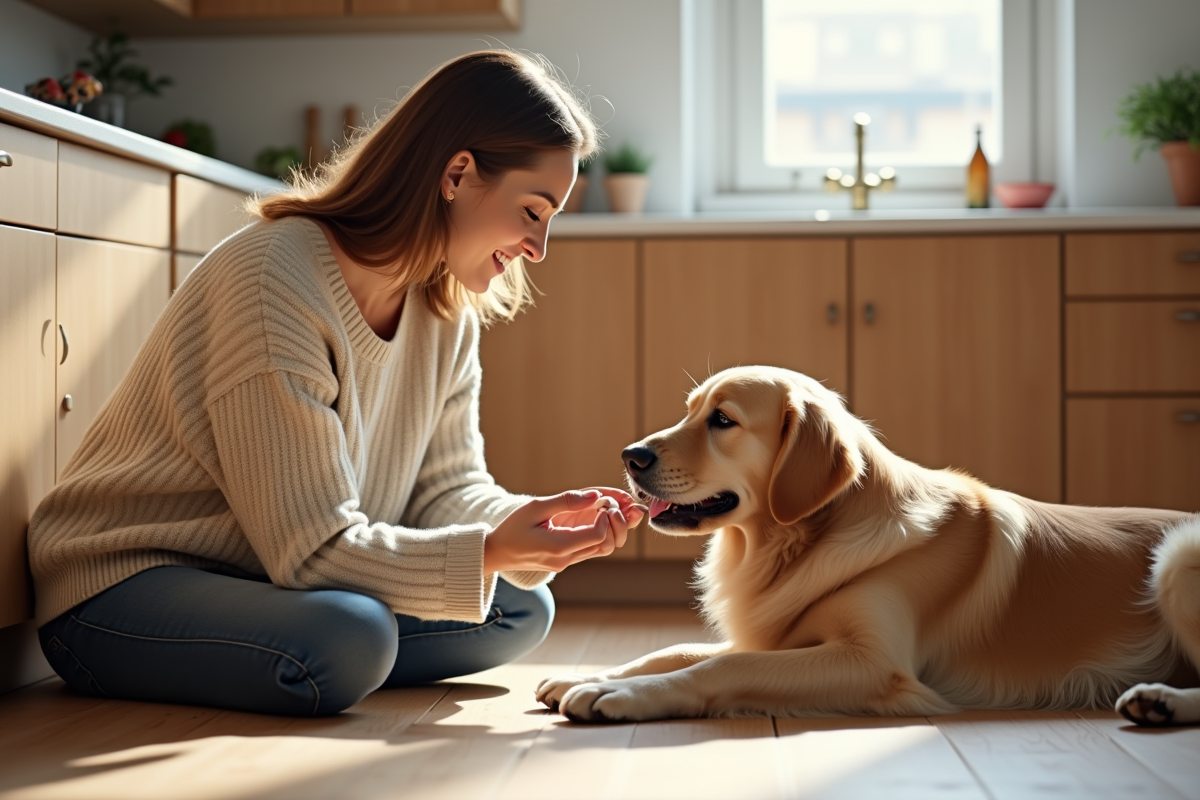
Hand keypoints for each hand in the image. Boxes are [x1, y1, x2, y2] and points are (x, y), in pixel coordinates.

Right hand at [484, 490, 645, 573]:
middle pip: (608, 544)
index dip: (607, 517)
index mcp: (558, 547)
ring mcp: (568, 562)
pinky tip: (602, 513)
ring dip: (613, 528)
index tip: (600, 502)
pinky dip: (602, 531)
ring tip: (611, 505)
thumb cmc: (512, 528)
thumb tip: (595, 496)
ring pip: (604, 547)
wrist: (496, 553)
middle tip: (611, 503)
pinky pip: (593, 547)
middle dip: (617, 523)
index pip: (598, 535)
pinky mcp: (567, 559)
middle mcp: (566, 558)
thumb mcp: (535, 507)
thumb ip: (566, 501)